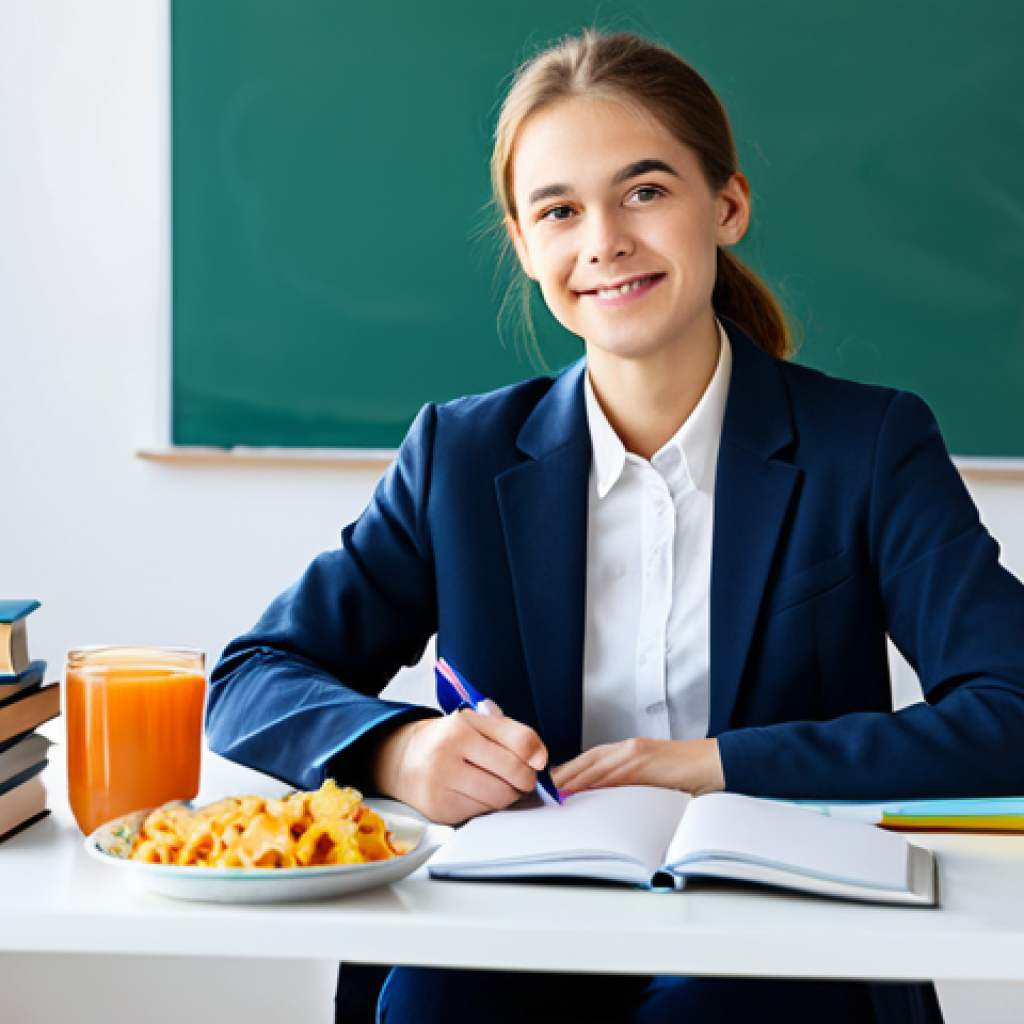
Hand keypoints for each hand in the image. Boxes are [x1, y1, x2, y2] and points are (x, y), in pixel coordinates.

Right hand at [371, 712, 547, 824]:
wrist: (403, 759)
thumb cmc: (446, 740)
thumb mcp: (475, 724)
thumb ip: (512, 734)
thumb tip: (540, 758)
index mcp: (461, 726)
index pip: (519, 742)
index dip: (535, 756)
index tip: (536, 762)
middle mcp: (448, 753)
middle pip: (513, 774)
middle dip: (525, 780)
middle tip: (522, 779)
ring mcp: (441, 783)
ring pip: (499, 798)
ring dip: (507, 795)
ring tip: (498, 785)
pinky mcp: (439, 809)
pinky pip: (481, 813)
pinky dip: (486, 806)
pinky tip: (477, 794)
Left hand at [551, 738, 723, 796]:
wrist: (713, 764)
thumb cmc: (685, 774)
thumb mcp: (650, 776)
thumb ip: (628, 782)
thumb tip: (604, 798)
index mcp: (628, 750)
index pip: (591, 759)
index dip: (570, 770)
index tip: (552, 782)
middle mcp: (628, 748)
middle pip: (588, 760)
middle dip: (565, 774)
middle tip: (546, 789)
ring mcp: (635, 752)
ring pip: (597, 766)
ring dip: (575, 779)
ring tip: (556, 792)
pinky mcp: (645, 760)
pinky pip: (615, 774)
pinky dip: (597, 782)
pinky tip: (584, 791)